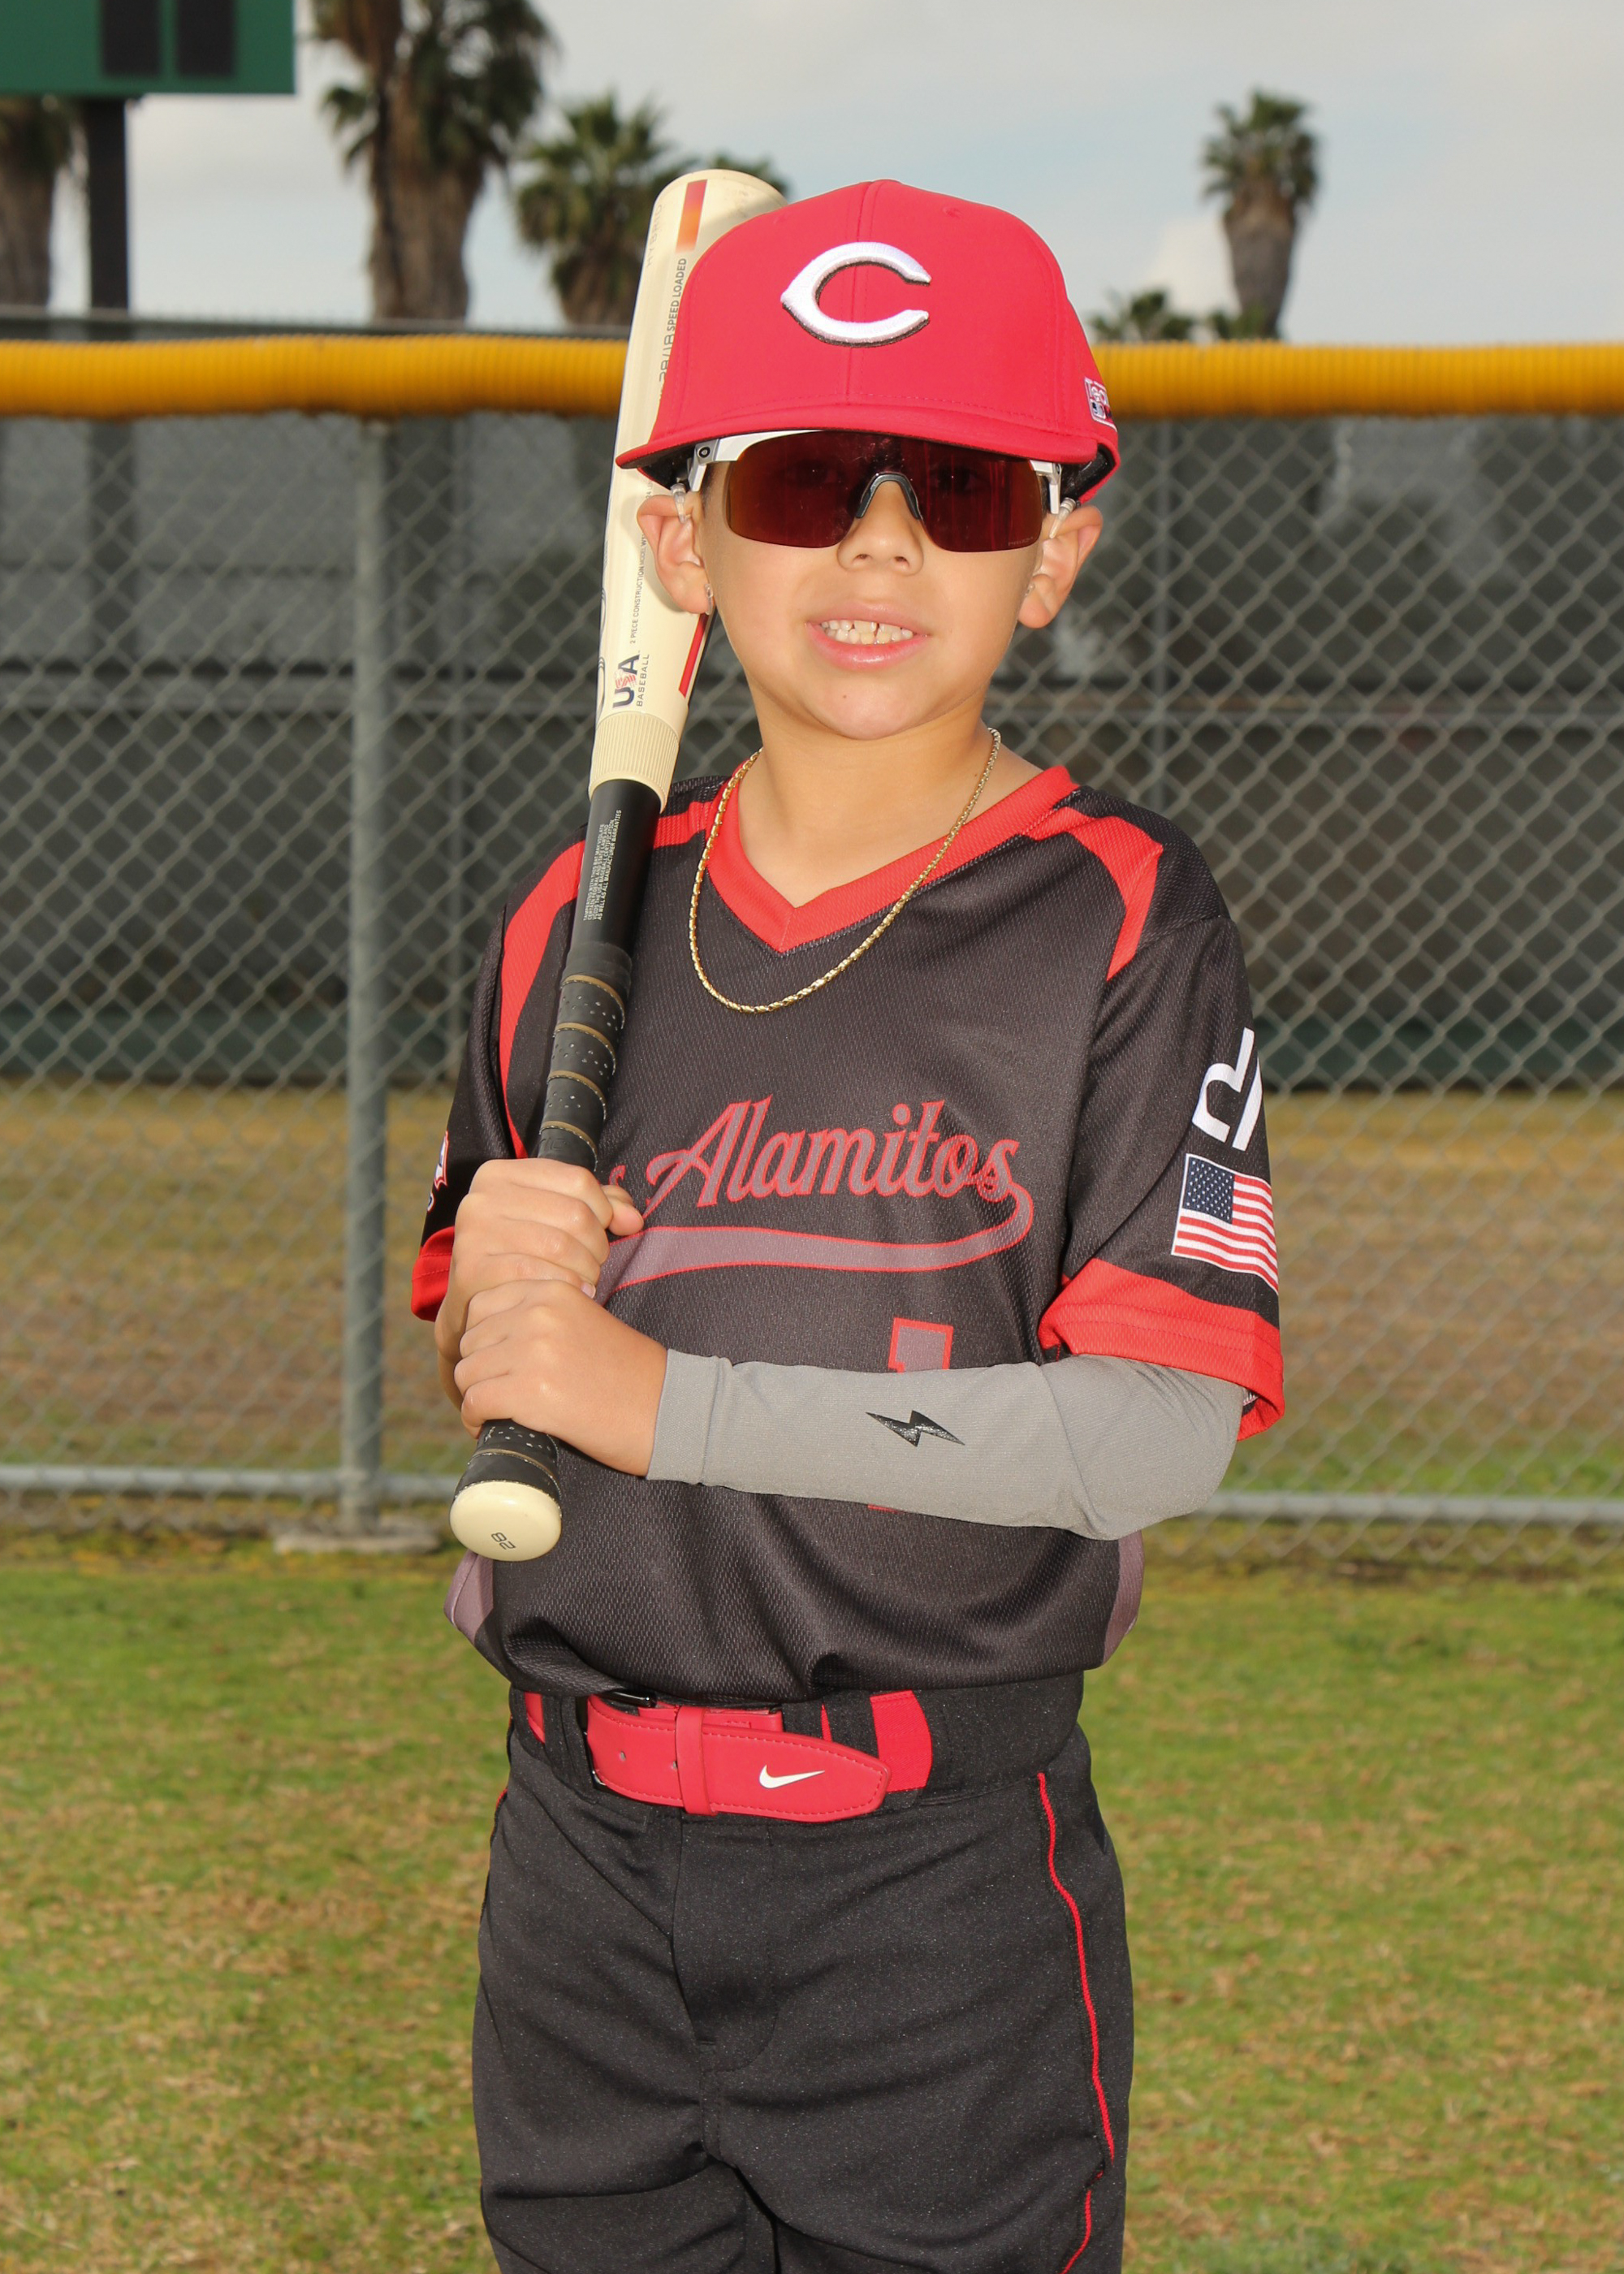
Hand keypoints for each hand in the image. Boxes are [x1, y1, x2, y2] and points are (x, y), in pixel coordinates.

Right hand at [435, 1159, 642, 1404]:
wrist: (476, 1309)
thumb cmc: (524, 1257)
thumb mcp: (557, 1219)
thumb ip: (600, 1207)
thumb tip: (633, 1219)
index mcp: (501, 1174)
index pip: (578, 1180)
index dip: (603, 1210)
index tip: (602, 1230)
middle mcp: (481, 1199)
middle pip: (574, 1214)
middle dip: (597, 1245)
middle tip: (594, 1264)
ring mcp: (473, 1234)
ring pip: (561, 1245)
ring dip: (586, 1269)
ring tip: (585, 1280)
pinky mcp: (472, 1271)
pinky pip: (539, 1276)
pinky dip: (567, 1287)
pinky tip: (575, 1295)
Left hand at [453, 1280, 667, 1475]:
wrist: (666, 1409)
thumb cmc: (627, 1373)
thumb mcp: (584, 1321)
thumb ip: (541, 1317)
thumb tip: (487, 1337)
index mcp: (552, 1290)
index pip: (481, 1305)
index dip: (483, 1339)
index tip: (497, 1363)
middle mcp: (538, 1313)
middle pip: (470, 1340)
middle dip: (478, 1370)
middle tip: (499, 1393)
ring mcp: (533, 1351)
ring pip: (466, 1372)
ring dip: (476, 1397)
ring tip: (498, 1413)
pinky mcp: (531, 1392)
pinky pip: (474, 1403)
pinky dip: (476, 1421)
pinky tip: (492, 1428)